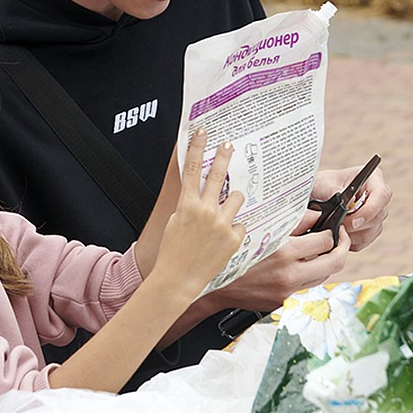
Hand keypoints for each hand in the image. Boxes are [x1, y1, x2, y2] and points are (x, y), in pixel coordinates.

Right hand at [147, 130, 244, 298]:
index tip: (203, 132)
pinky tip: (225, 239)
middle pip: (217, 175)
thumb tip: (199, 191)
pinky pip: (240, 224)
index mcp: (187, 205)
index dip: (196, 147)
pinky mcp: (233, 238)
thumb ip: (189, 204)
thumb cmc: (173, 253)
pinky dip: (234, 229)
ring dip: (234, 201)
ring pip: (237, 198)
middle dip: (223, 156)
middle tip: (229, 144)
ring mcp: (221, 224)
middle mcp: (205, 211)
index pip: (191, 168)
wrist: (177, 279)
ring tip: (228, 210)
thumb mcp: (176, 221)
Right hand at [207, 226, 344, 312]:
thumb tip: (316, 216)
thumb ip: (292, 222)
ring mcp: (287, 291)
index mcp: (284, 253)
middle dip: (342, 249)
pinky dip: (309, 274)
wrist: (216, 284)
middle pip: (334, 263)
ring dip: (325, 263)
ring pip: (323, 277)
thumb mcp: (261, 229)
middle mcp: (289, 274)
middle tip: (341, 240)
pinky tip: (301, 265)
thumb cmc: (235, 253)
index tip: (335, 228)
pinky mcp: (283, 301)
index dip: (334, 232)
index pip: (325, 241)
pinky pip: (306, 287)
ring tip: (320, 251)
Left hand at [300, 165, 390, 250]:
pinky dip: (349, 240)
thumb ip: (334, 191)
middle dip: (356, 225)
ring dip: (351, 234)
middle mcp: (378, 197)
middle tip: (337, 224)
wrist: (314, 197)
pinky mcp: (371, 230)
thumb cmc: (320, 186)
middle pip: (378, 216)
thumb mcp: (321, 184)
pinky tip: (337, 232)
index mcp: (372, 179)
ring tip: (334, 226)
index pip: (382, 195)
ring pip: (371, 232)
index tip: (353, 221)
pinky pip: (364, 242)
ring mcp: (376, 215)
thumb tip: (349, 202)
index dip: (370, 210)